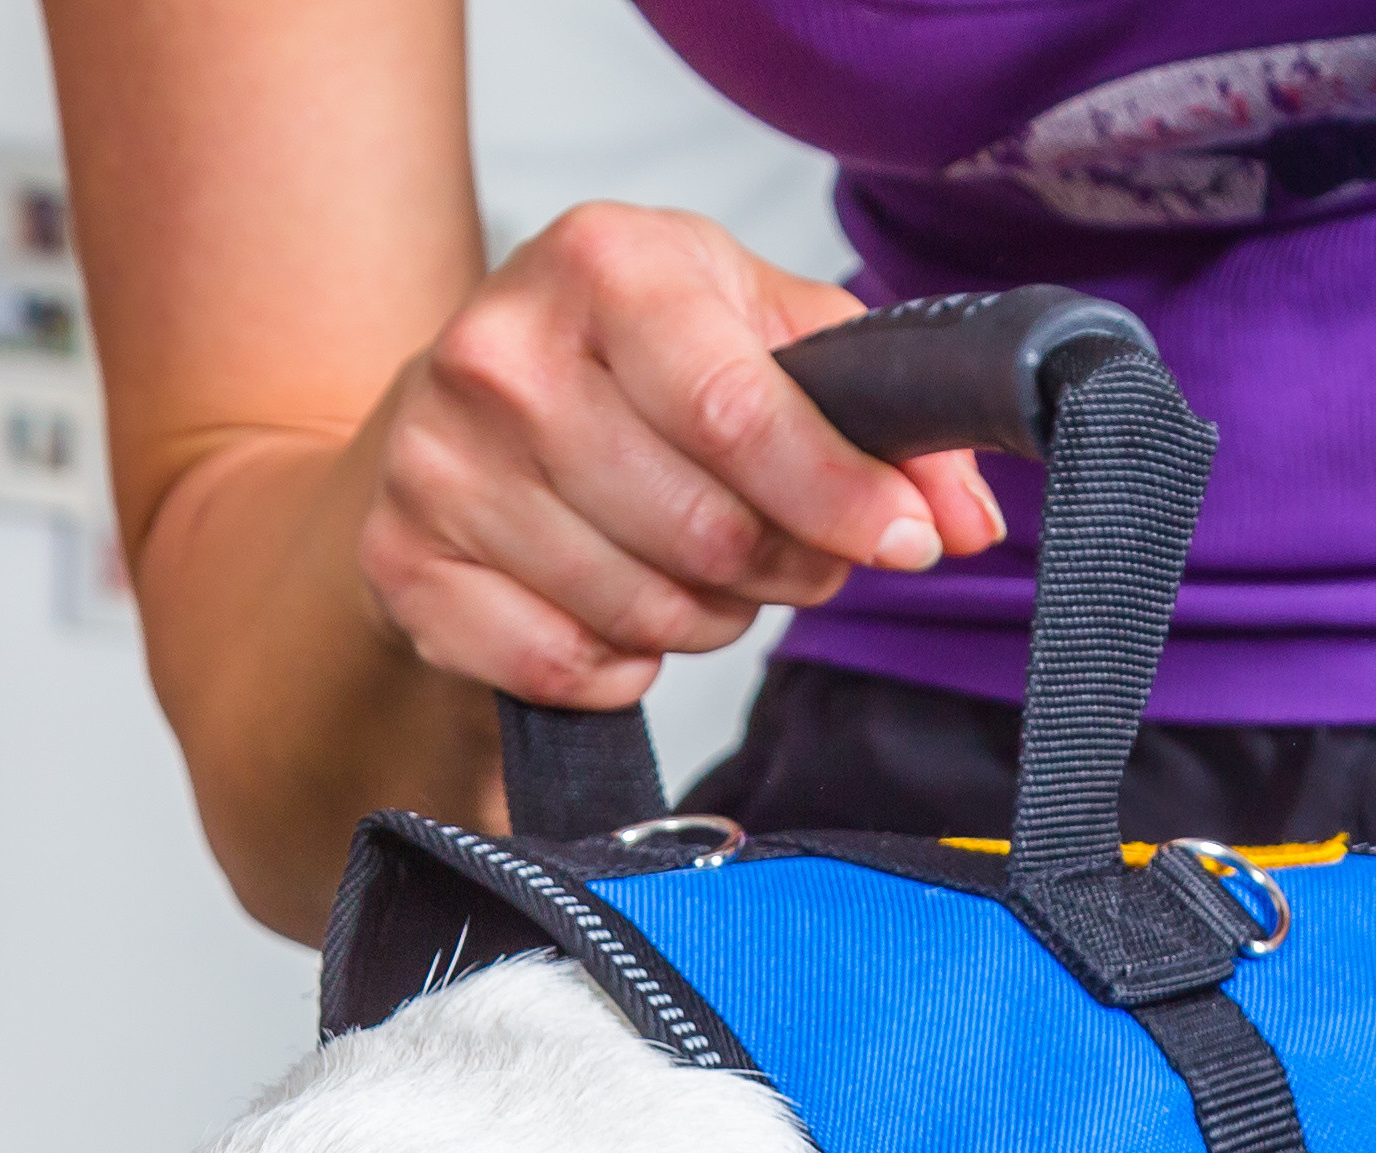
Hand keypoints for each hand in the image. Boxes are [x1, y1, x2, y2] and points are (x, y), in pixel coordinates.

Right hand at [357, 204, 1005, 710]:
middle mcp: (504, 354)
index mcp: (603, 265)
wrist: (450, 412)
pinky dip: (622, 663)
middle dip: (782, 567)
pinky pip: (567, 665)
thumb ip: (877, 410)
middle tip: (791, 555)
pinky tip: (619, 610)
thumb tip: (968, 518)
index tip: (907, 541)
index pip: (739, 413)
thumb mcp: (752, 333)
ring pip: (643, 611)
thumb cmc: (623, 368)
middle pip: (704, 533)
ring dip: (708, 618)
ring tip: (700, 572)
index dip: (840, 496)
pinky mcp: (407, 566)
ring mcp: (440, 465)